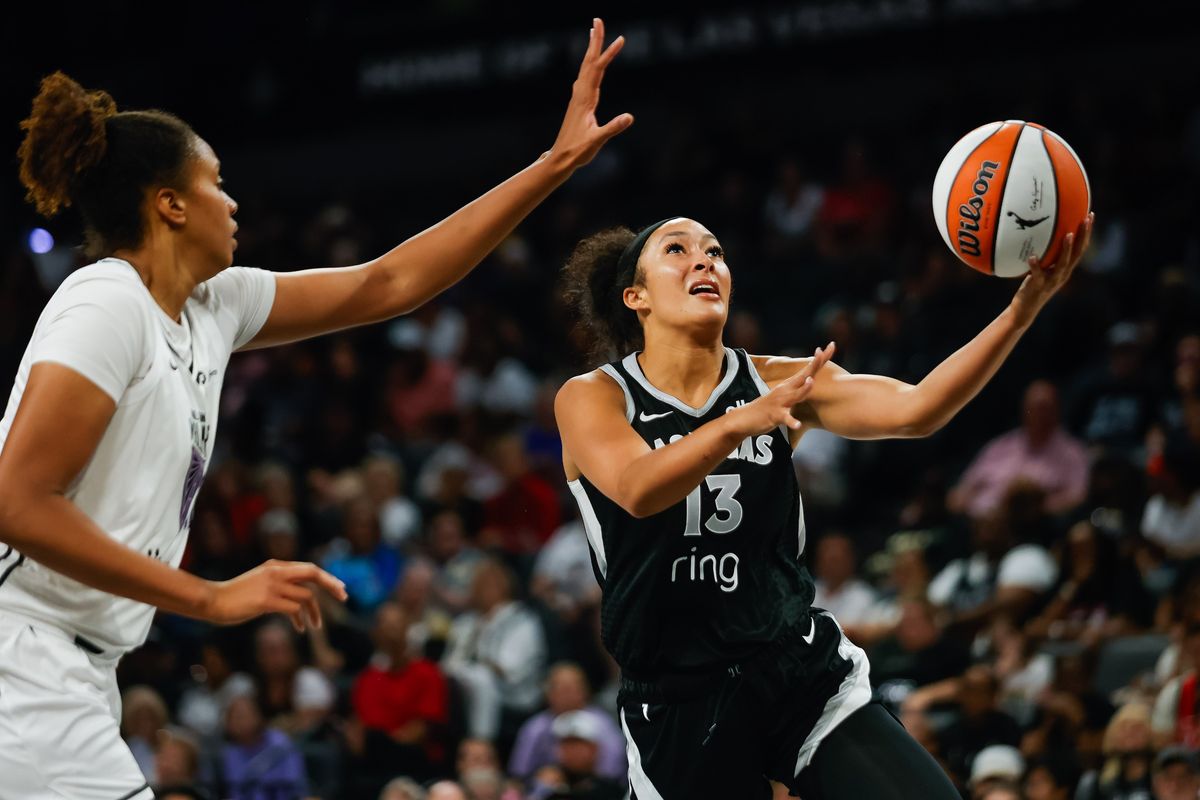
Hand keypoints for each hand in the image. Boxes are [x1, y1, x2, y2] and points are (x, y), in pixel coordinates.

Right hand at [203, 559, 347, 631]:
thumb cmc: (236, 596)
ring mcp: (271, 585)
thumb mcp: (261, 584)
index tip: (341, 589)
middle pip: (313, 573)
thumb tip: (301, 600)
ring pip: (306, 595)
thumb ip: (280, 585)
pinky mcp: (266, 600)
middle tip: (345, 597)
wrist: (212, 600)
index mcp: (276, 565)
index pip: (309, 568)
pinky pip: (294, 608)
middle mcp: (276, 571)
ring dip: (314, 612)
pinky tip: (300, 628)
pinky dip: (300, 619)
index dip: (327, 578)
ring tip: (315, 625)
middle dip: (332, 585)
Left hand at [546, 18, 632, 169]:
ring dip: (591, 50)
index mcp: (585, 99)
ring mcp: (578, 98)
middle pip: (589, 62)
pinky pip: (585, 78)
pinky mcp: (578, 104)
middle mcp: (580, 94)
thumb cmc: (578, 151)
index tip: (621, 39)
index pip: (599, 70)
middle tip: (598, 20)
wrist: (560, 158)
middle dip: (595, 41)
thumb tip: (630, 117)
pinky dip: (589, 66)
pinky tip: (589, 67)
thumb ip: (613, 128)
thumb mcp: (597, 140)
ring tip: (594, 33)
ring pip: (585, 68)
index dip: (609, 53)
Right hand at [733, 343, 834, 435]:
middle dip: (815, 364)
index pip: (808, 370)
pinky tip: (798, 424)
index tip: (832, 345)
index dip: (820, 358)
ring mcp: (780, 402)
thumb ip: (798, 391)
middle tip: (823, 351)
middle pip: (804, 376)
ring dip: (803, 389)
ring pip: (794, 395)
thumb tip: (811, 383)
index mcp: (790, 385)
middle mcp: (786, 390)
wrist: (744, 418)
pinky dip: (791, 421)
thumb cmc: (768, 409)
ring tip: (811, 382)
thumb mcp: (785, 397)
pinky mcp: (774, 416)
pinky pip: (784, 419)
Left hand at [1012, 212, 1093, 324]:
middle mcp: (1062, 275)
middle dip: (1083, 236)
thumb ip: (1045, 256)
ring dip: (1066, 249)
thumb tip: (1038, 233)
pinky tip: (1032, 256)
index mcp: (1065, 269)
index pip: (1080, 249)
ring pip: (1062, 264)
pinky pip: (1037, 274)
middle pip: (1077, 254)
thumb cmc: (1032, 286)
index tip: (1090, 215)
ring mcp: (1051, 281)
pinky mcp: (1037, 286)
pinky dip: (1035, 265)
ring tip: (1067, 235)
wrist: (1025, 309)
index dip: (1087, 233)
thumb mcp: (1042, 269)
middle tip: (1086, 219)